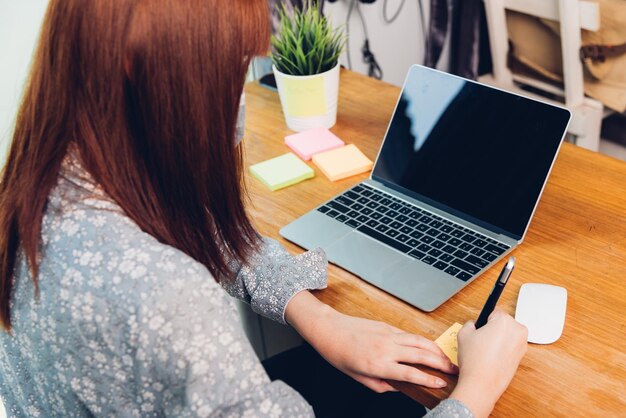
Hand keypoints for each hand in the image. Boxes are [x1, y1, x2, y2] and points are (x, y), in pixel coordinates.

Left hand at [285, 291, 457, 392]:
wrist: (329, 329)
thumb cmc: (340, 354)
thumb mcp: (358, 377)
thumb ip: (380, 385)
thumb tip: (397, 388)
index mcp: (378, 365)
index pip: (410, 374)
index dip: (428, 379)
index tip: (441, 384)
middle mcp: (386, 348)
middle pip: (421, 355)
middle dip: (441, 363)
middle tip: (454, 371)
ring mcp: (388, 335)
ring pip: (419, 341)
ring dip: (436, 350)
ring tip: (448, 359)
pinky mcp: (388, 326)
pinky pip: (410, 334)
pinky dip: (423, 341)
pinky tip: (430, 347)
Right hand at [450, 308, 527, 417]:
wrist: (482, 384)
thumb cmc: (475, 361)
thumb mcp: (463, 334)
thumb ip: (470, 323)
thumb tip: (475, 324)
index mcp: (505, 321)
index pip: (493, 311)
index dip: (483, 320)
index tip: (480, 326)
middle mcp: (518, 330)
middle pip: (502, 322)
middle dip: (492, 329)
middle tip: (480, 340)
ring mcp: (522, 344)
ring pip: (507, 334)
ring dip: (498, 338)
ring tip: (485, 350)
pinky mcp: (522, 356)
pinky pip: (510, 345)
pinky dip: (502, 348)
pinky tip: (492, 356)